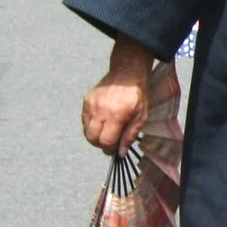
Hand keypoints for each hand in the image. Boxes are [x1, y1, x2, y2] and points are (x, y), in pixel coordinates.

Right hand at [81, 40, 153, 155]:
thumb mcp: (141, 116)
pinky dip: (92, 125)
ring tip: (108, 128)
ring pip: (86, 131)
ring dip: (96, 135)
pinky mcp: (86, 101)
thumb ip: (130, 135)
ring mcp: (90, 105)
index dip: (109, 148)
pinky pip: (84, 120)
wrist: (127, 73)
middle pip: (92, 138)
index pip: (105, 141)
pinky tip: (103, 119)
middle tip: (110, 140)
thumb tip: (120, 153)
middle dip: (100, 144)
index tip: (115, 148)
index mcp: (116, 114)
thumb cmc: (137, 94)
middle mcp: (100, 110)